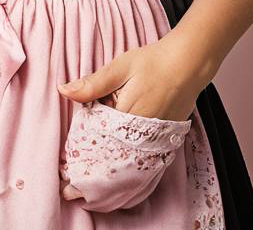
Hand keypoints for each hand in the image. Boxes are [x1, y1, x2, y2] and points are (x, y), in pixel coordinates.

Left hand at [56, 36, 207, 202]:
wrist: (189, 64)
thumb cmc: (153, 62)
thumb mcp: (120, 68)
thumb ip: (93, 84)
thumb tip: (64, 90)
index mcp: (129, 117)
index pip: (99, 144)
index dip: (83, 157)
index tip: (67, 173)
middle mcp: (144, 134)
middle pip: (114, 159)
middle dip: (94, 172)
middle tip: (71, 190)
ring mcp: (156, 140)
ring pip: (129, 163)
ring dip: (110, 173)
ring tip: (91, 190)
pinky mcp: (164, 140)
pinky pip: (143, 159)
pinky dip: (128, 165)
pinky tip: (118, 174)